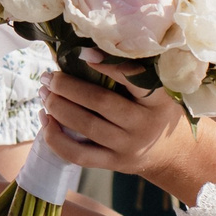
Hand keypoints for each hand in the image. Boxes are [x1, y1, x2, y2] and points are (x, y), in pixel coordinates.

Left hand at [41, 60, 215, 202]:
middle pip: (100, 102)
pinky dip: (55, 138)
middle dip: (68, 86)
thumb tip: (85, 51)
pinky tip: (44, 121)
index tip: (83, 53)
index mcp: (157, 100)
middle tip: (49, 75)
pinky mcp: (112, 163)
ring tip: (44, 93)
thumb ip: (131, 74)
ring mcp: (127, 147)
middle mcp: (143, 125)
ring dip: (58, 107)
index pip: (134, 79)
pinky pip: (78, 154)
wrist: (171, 151)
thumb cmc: (156, 110)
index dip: (108, 66)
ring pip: (85, 126)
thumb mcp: (157, 90)